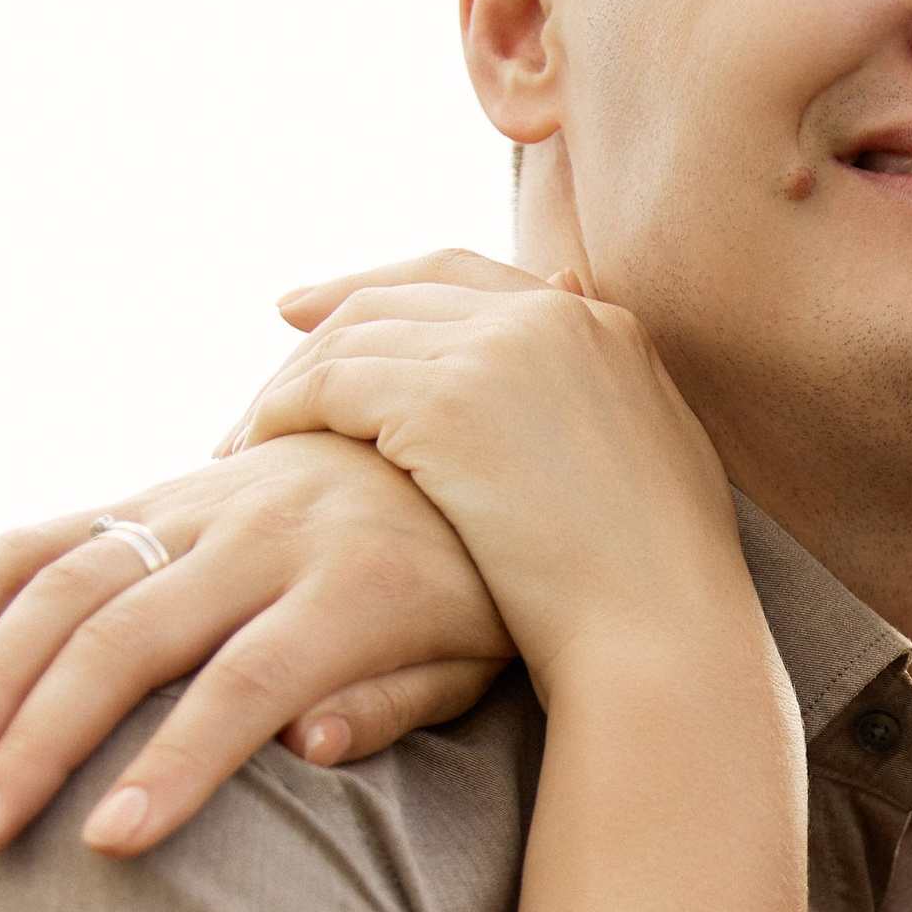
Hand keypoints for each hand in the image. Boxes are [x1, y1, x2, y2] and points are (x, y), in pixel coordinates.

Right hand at [0, 434, 508, 859]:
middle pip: (131, 639)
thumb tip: (308, 750)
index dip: (176, 766)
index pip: (247, 685)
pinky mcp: (164, 487)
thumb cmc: (487, 588)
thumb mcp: (483, 656)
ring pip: (69, 580)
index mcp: (357, 586)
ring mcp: (206, 501)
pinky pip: (50, 533)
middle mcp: (267, 532)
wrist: (478, 438)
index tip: (106, 844)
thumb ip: (400, 702)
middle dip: (40, 743)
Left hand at [226, 254, 745, 689]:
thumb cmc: (660, 593)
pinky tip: (259, 453)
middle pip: (396, 294)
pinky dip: (284, 412)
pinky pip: (331, 384)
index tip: (313, 311)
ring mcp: (499, 351)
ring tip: (247, 439)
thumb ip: (600, 409)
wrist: (664, 635)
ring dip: (288, 384)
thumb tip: (563, 388)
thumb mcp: (648, 473)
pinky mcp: (447, 400)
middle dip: (317, 329)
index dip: (379, 287)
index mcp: (602, 328)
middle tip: (260, 379)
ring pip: (352, 336)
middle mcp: (549, 318)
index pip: (463, 276)